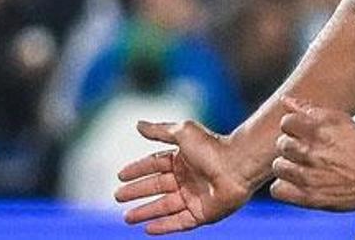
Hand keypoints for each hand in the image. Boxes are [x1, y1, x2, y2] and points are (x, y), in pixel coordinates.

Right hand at [115, 120, 253, 234]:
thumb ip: (159, 131)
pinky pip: (179, 222)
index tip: (120, 175)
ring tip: (126, 218)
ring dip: (145, 211)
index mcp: (184, 158)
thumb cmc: (212, 146)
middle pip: (157, 186)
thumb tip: (138, 124)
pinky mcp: (202, 214)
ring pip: (164, 206)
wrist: (237, 165)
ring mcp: (195, 197)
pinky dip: (163, 226)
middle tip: (118, 196)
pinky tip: (147, 228)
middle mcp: (188, 178)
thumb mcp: (182, 132)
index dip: (138, 170)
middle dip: (137, 192)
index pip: (155, 164)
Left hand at [270, 96, 354, 210]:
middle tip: (309, 152)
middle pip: (281, 144)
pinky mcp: (308, 197)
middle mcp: (312, 151)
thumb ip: (307, 108)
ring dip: (288, 166)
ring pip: (278, 166)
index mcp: (320, 128)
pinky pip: (278, 189)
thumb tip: (284, 99)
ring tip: (305, 167)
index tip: (304, 134)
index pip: (286, 122)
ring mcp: (309, 176)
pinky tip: (299, 182)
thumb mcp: (339, 120)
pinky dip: (286, 187)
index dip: (294, 127)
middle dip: (293, 147)